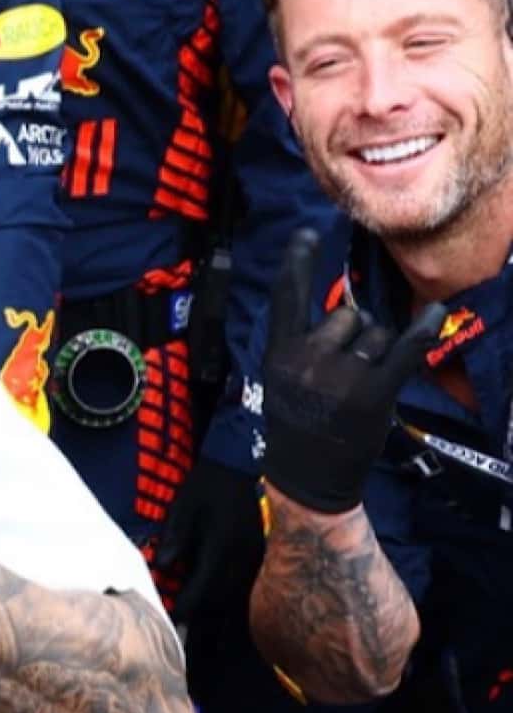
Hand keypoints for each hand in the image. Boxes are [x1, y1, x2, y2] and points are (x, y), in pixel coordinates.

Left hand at [154, 457, 266, 648]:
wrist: (238, 469)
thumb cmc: (204, 487)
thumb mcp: (183, 506)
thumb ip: (174, 537)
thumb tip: (162, 566)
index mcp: (222, 547)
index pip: (203, 587)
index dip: (187, 609)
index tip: (172, 627)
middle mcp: (242, 559)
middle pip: (222, 603)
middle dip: (206, 631)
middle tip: (191, 659)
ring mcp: (253, 560)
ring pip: (236, 602)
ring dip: (221, 627)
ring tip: (207, 656)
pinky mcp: (257, 559)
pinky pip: (244, 593)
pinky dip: (232, 612)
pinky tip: (224, 630)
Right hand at [259, 228, 444, 513]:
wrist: (309, 477)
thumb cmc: (300, 422)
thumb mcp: (284, 379)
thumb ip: (305, 344)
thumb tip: (350, 308)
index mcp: (278, 355)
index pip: (286, 299)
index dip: (296, 264)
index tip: (306, 235)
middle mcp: (306, 360)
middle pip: (348, 315)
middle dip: (354, 333)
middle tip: (342, 372)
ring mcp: (340, 377)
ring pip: (376, 332)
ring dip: (377, 351)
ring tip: (361, 384)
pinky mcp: (373, 392)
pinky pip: (404, 349)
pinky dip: (422, 329)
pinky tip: (435, 312)